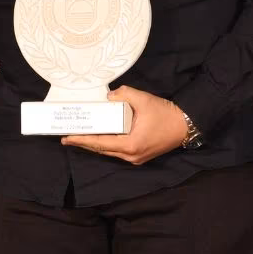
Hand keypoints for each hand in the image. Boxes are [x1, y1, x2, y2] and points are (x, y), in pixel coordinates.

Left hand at [61, 85, 188, 164]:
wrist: (185, 124)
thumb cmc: (165, 113)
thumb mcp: (143, 99)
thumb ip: (123, 94)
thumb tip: (108, 98)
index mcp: (130, 145)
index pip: (100, 144)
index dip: (82, 140)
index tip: (67, 138)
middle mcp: (131, 155)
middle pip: (102, 150)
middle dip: (84, 143)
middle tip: (67, 136)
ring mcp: (136, 158)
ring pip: (109, 151)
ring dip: (95, 144)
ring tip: (80, 135)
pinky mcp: (139, 155)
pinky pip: (118, 150)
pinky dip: (107, 143)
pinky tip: (99, 136)